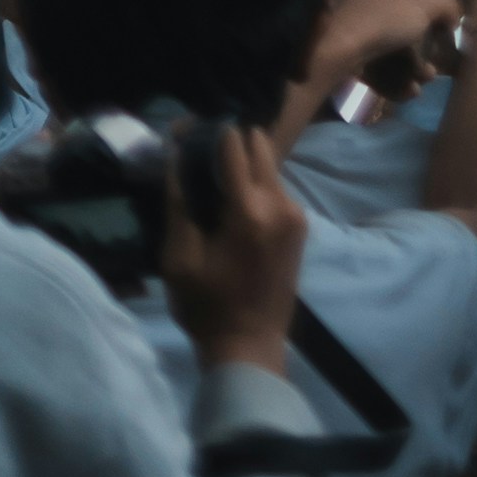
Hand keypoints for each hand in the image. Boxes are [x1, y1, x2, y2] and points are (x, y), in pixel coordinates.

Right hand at [162, 121, 307, 380]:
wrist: (249, 345)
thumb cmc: (207, 307)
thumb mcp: (179, 259)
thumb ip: (179, 205)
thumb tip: (175, 160)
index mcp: (249, 209)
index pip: (236, 147)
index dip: (214, 134)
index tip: (194, 131)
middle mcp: (280, 202)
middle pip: (261, 148)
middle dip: (235, 144)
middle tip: (205, 153)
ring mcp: (296, 213)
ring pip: (271, 169)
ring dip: (248, 167)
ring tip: (217, 179)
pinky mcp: (301, 226)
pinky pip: (278, 191)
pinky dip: (259, 187)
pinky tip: (236, 204)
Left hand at [299, 0, 457, 103]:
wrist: (335, 54)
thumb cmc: (383, 15)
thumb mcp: (426, 4)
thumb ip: (446, 6)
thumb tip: (454, 15)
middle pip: (388, 4)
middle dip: (415, 34)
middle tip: (432, 51)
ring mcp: (346, 23)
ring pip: (382, 40)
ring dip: (408, 63)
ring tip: (423, 78)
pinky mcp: (339, 53)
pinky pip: (372, 65)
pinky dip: (391, 80)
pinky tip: (409, 91)